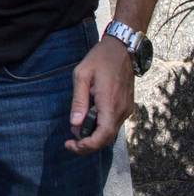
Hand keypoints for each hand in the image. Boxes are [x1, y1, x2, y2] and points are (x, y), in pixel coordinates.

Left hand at [65, 37, 134, 154]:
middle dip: (87, 145)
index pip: (102, 136)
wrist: (122, 49)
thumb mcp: (82, 75)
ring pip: (111, 133)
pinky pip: (114, 124)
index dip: (87, 146)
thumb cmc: (99, 59)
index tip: (70, 145)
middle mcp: (121, 110)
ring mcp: (127, 109)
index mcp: (109, 104)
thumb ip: (79, 101)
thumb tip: (75, 124)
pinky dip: (101, 128)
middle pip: (106, 139)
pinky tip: (88, 121)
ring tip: (76, 130)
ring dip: (94, 137)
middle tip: (69, 142)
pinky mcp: (127, 107)